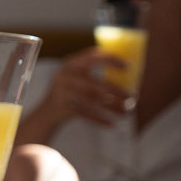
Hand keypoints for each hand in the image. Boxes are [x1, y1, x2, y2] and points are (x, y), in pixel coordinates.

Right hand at [16, 46, 132, 144]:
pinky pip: (85, 115)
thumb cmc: (71, 91)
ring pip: (92, 100)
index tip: (129, 67)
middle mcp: (65, 75)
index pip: (93, 56)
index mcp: (71, 63)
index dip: (112, 60)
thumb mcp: (78, 76)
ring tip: (127, 112)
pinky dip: (100, 120)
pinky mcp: (62, 108)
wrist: (47, 112)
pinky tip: (112, 124)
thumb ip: (96, 73)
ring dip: (112, 107)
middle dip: (116, 91)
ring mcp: (62, 92)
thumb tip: (130, 76)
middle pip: (94, 83)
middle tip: (133, 96)